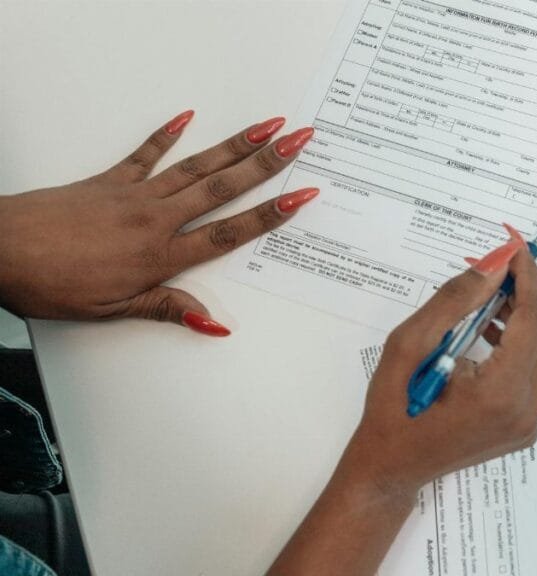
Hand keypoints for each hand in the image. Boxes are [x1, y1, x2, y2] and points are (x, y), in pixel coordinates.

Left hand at [0, 110, 318, 335]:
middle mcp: (155, 218)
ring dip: (234, 145)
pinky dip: (167, 134)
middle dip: (267, 163)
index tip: (301, 195)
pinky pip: (145, 154)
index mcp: (160, 255)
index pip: (229, 232)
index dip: (270, 214)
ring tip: (266, 126)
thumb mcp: (112, 311)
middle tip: (300, 140)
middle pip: (223, 188)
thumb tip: (212, 322)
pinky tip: (187, 117)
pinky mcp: (109, 180)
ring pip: (196, 166)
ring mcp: (134, 194)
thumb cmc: (52, 284)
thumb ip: (165, 308)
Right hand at [350, 232, 536, 492]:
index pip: (532, 320)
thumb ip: (454, 301)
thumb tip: (493, 265)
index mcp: (499, 393)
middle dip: (527, 293)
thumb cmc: (391, 410)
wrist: (391, 470)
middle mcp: (525, 410)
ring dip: (523, 317)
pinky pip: (534, 371)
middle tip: (497, 269)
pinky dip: (519, 343)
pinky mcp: (526, 426)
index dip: (527, 277)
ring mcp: (529, 422)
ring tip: (488, 298)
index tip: (513, 247)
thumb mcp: (408, 346)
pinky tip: (489, 331)